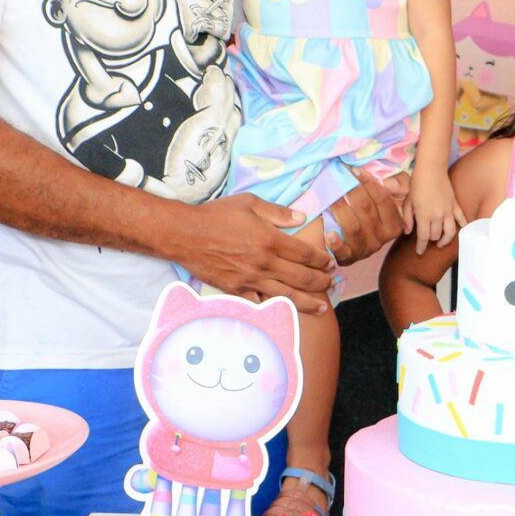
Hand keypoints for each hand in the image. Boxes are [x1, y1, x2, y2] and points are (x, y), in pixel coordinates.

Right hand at [173, 194, 335, 314]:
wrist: (184, 234)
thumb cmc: (216, 215)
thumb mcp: (249, 203)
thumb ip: (278, 212)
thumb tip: (302, 217)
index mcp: (270, 240)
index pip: (305, 254)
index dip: (321, 260)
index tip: (330, 263)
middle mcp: (264, 263)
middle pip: (300, 277)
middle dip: (320, 282)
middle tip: (330, 283)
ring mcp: (250, 280)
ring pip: (286, 295)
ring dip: (307, 302)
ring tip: (321, 307)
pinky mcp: (236, 290)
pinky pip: (260, 302)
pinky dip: (274, 308)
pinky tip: (285, 312)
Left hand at [325, 173, 408, 264]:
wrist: (355, 245)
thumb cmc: (373, 216)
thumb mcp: (392, 200)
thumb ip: (398, 186)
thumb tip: (389, 183)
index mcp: (394, 225)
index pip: (383, 200)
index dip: (370, 183)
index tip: (356, 170)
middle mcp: (381, 238)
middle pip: (366, 209)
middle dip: (352, 190)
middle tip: (340, 176)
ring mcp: (364, 249)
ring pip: (353, 226)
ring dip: (340, 208)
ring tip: (330, 194)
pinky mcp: (348, 258)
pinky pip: (342, 251)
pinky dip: (336, 243)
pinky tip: (329, 234)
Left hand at [409, 169, 465, 255]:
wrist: (431, 169)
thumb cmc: (417, 184)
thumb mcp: (408, 201)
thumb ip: (408, 218)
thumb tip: (408, 232)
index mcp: (424, 215)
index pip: (423, 237)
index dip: (421, 247)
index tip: (419, 252)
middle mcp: (437, 215)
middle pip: (436, 236)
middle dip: (430, 240)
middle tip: (427, 240)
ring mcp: (448, 211)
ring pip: (450, 232)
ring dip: (445, 239)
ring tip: (441, 242)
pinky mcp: (455, 205)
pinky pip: (461, 219)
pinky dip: (462, 226)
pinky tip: (460, 230)